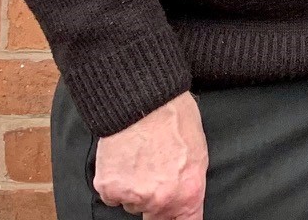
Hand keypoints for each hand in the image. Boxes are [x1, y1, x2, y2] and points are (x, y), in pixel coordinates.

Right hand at [93, 92, 207, 219]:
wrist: (143, 99)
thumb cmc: (174, 118)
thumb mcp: (197, 152)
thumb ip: (189, 183)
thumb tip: (183, 198)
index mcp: (188, 193)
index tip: (171, 218)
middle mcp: (161, 201)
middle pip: (154, 219)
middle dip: (153, 202)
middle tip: (152, 175)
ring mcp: (134, 197)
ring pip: (132, 203)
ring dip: (134, 187)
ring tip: (139, 157)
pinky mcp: (109, 189)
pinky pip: (112, 194)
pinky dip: (115, 180)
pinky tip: (123, 158)